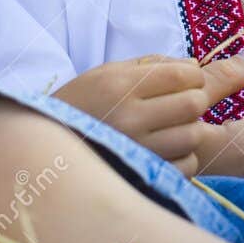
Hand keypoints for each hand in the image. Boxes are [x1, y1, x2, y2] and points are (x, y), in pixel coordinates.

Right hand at [52, 50, 243, 176]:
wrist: (47, 150)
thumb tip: (196, 65)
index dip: (193, 74)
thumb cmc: (84, 103)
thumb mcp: (109, 73)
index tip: (186, 78)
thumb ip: (153, 64)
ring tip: (170, 126)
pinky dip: (185, 156)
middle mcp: (128, 118)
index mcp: (120, 86)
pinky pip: (187, 165)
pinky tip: (167, 149)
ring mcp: (136, 151)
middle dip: (194, 98)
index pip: (182, 75)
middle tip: (178, 102)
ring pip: (194, 135)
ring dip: (190, 128)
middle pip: (194, 103)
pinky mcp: (142, 178)